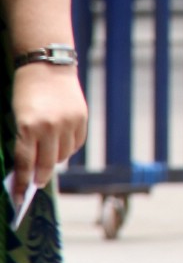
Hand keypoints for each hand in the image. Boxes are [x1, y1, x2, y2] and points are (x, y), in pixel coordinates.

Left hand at [11, 63, 87, 202]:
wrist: (47, 65)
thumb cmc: (26, 92)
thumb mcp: (19, 117)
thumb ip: (25, 143)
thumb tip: (30, 170)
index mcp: (28, 127)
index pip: (25, 164)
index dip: (22, 183)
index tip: (19, 197)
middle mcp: (50, 127)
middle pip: (45, 165)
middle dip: (39, 178)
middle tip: (36, 183)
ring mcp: (68, 123)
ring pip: (62, 156)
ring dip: (54, 160)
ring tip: (48, 156)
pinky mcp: (82, 119)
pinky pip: (76, 144)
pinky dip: (68, 148)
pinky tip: (60, 143)